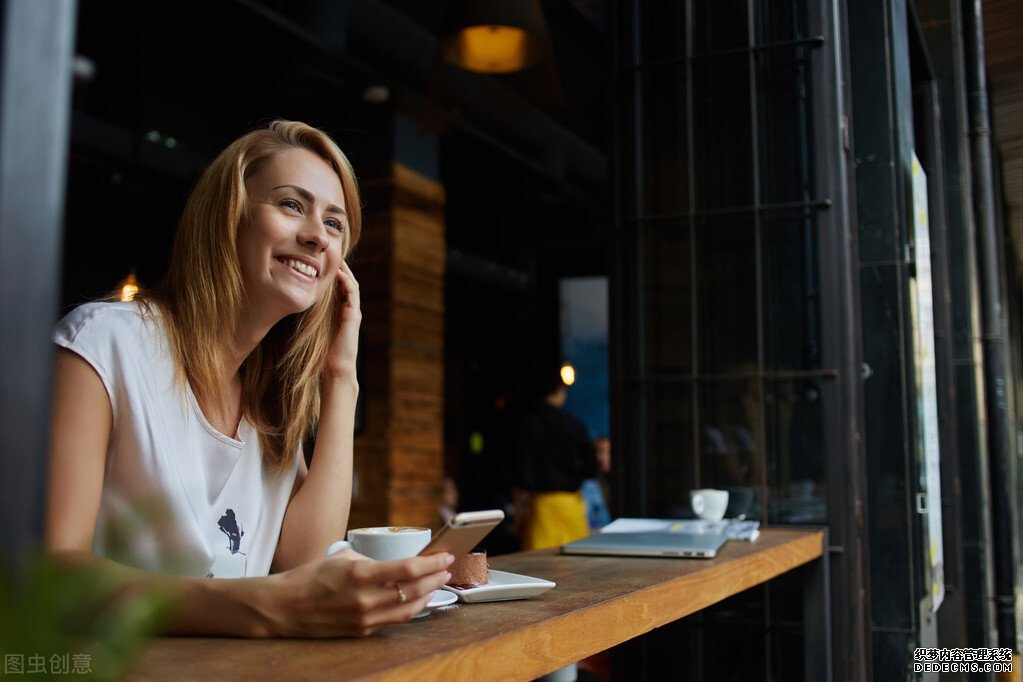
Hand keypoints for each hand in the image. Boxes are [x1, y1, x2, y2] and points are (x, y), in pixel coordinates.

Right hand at [265, 550, 453, 637]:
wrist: (286, 606)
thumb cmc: (312, 576)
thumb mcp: (344, 556)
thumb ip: (374, 560)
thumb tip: (400, 563)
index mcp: (361, 574)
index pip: (408, 569)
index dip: (432, 562)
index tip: (445, 555)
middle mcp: (366, 599)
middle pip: (414, 589)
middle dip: (436, 577)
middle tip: (447, 568)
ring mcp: (365, 618)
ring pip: (410, 609)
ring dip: (429, 594)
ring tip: (438, 582)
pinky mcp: (362, 631)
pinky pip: (395, 620)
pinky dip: (411, 608)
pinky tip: (419, 598)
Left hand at [326, 260, 360, 377]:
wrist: (336, 368)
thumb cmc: (326, 353)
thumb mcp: (318, 331)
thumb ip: (315, 319)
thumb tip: (299, 309)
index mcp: (342, 313)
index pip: (341, 289)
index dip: (335, 275)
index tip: (326, 263)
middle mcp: (350, 311)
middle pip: (349, 284)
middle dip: (343, 269)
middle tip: (334, 255)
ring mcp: (354, 313)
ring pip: (353, 286)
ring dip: (346, 272)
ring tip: (339, 260)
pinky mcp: (354, 317)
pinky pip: (352, 295)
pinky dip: (347, 283)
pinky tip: (340, 274)